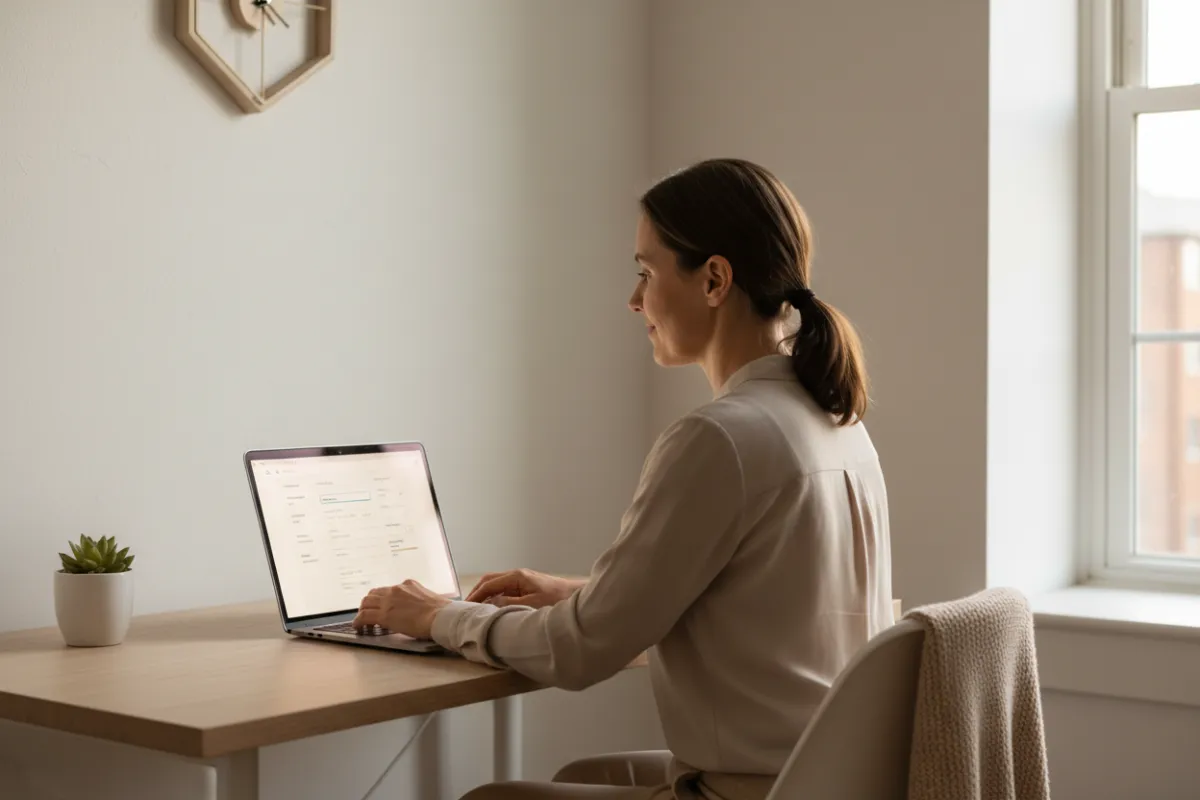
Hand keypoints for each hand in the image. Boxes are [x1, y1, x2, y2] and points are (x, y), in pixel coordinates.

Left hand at [353, 580, 449, 639]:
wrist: (441, 617)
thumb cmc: (441, 611)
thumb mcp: (428, 599)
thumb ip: (418, 600)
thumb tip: (419, 609)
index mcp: (408, 584)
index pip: (389, 589)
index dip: (383, 599)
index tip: (383, 606)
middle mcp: (396, 589)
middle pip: (374, 593)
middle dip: (369, 603)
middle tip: (369, 612)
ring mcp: (389, 601)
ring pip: (366, 603)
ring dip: (363, 611)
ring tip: (363, 621)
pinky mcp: (384, 615)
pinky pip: (364, 616)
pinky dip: (358, 621)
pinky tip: (358, 627)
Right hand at [465, 569, 582, 608]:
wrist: (576, 596)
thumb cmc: (557, 600)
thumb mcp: (531, 604)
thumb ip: (508, 603)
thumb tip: (490, 602)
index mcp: (517, 576)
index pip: (488, 584)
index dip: (475, 595)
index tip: (465, 606)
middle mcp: (517, 575)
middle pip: (489, 580)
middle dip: (477, 592)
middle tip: (466, 607)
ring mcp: (522, 580)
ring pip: (496, 584)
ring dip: (485, 594)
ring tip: (476, 608)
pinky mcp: (527, 586)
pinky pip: (505, 589)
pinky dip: (495, 596)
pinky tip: (493, 607)